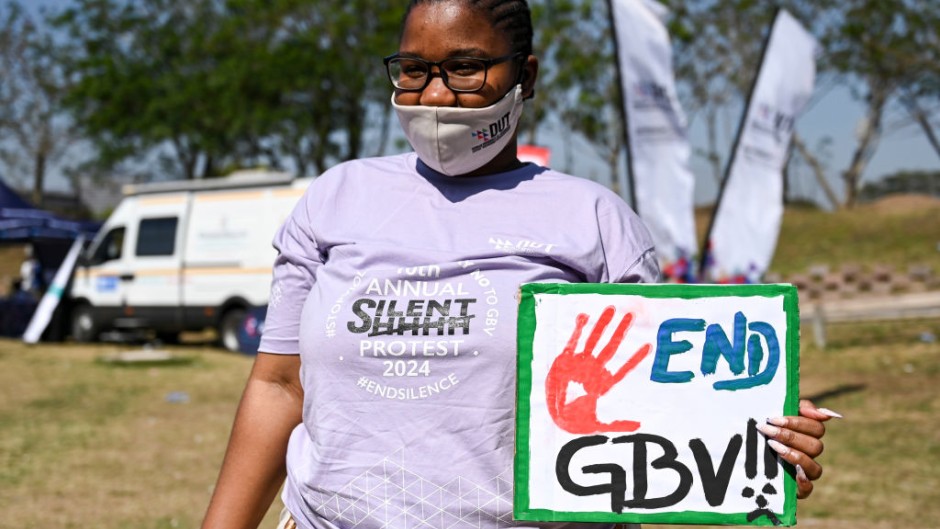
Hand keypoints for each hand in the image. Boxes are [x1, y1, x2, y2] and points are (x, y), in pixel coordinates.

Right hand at [544, 306, 651, 433]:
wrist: (553, 417)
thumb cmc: (574, 421)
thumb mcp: (598, 425)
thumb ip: (618, 424)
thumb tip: (639, 425)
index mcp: (603, 384)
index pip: (623, 369)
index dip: (635, 358)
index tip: (648, 346)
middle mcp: (593, 370)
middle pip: (611, 347)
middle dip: (620, 331)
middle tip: (631, 316)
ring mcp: (580, 363)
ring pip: (594, 340)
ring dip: (602, 325)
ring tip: (612, 309)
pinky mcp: (564, 360)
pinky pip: (573, 341)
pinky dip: (578, 329)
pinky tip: (585, 316)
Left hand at [757, 399, 841, 498]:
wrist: (742, 452)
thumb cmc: (762, 427)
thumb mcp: (776, 413)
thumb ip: (798, 407)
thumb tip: (825, 414)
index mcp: (808, 435)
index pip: (816, 428)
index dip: (798, 422)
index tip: (773, 418)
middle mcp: (810, 454)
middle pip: (815, 446)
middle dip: (790, 436)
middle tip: (767, 430)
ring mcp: (805, 472)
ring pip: (815, 467)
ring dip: (794, 455)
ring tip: (772, 446)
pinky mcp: (797, 488)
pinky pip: (809, 489)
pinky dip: (804, 481)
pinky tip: (794, 471)